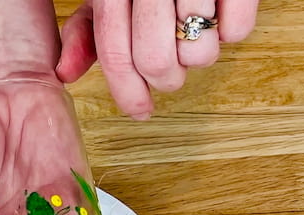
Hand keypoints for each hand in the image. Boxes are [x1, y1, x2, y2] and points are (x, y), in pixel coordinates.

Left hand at [56, 0, 259, 118]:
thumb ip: (89, 30)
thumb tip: (65, 73)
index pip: (114, 52)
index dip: (127, 92)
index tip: (139, 111)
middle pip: (156, 62)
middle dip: (166, 79)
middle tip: (171, 69)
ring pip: (198, 54)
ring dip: (198, 54)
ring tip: (194, 28)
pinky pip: (237, 32)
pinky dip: (230, 31)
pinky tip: (219, 13)